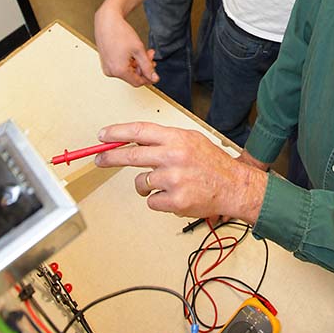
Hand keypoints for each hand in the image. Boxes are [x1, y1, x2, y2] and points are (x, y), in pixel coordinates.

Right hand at [94, 2, 157, 86]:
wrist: (107, 21)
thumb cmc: (120, 33)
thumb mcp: (139, 50)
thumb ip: (148, 66)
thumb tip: (154, 78)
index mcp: (119, 70)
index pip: (138, 82)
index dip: (148, 77)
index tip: (155, 72)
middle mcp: (111, 71)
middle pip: (133, 76)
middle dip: (143, 66)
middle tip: (150, 55)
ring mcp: (107, 67)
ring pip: (127, 71)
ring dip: (137, 63)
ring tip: (143, 51)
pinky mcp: (106, 62)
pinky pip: (120, 66)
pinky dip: (129, 61)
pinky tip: (133, 52)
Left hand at [94, 122, 267, 224]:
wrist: (234, 186)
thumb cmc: (211, 163)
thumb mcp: (190, 140)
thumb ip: (163, 140)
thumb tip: (132, 141)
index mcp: (177, 138)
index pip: (139, 131)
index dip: (117, 133)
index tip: (102, 136)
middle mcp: (173, 156)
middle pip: (131, 156)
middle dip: (110, 158)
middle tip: (99, 159)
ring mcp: (173, 179)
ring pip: (141, 183)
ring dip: (147, 185)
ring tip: (167, 184)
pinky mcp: (175, 200)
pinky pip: (152, 201)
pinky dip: (160, 201)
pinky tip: (176, 195)